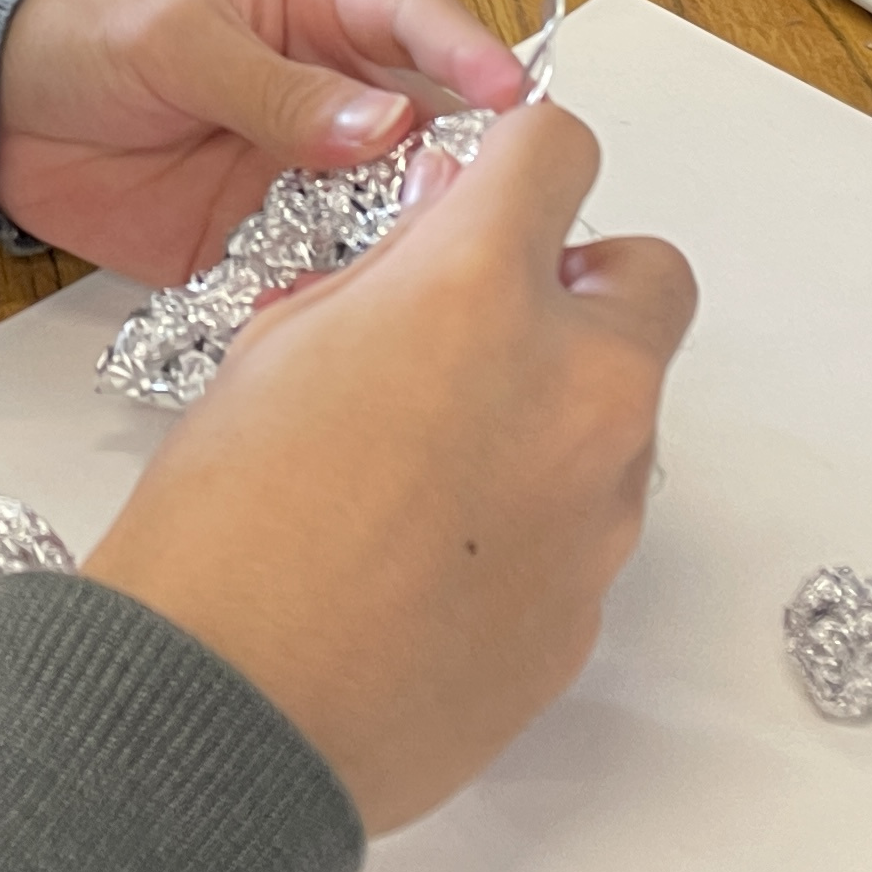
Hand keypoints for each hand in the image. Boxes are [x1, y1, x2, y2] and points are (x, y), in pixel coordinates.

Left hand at [0, 0, 526, 283]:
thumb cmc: (79, 18)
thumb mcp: (172, 34)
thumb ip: (270, 84)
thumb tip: (378, 124)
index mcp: (322, 3)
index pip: (421, 22)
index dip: (472, 58)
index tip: (517, 102)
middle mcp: (333, 93)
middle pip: (430, 135)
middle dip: (460, 174)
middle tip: (482, 217)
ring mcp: (300, 174)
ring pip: (385, 215)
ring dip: (403, 248)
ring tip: (422, 283)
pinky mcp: (259, 244)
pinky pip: (317, 277)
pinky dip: (335, 301)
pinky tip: (348, 325)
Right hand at [86, 105, 693, 832]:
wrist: (222, 718)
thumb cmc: (220, 528)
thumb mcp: (276, 345)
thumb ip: (387, 273)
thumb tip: (443, 230)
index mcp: (481, 292)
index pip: (560, 153)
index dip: (518, 165)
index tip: (491, 192)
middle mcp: (573, 388)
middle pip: (650, 278)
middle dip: (582, 284)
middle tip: (486, 328)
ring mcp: (598, 509)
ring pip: (622, 414)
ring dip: (554, 411)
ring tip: (430, 470)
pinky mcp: (591, 608)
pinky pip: (588, 526)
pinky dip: (535, 518)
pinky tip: (431, 559)